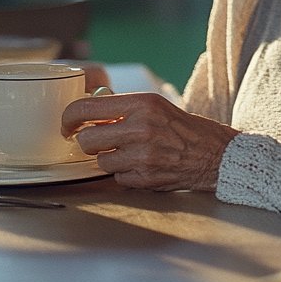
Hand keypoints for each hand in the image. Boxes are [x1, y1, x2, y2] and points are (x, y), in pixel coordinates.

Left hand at [61, 92, 238, 191]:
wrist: (214, 154)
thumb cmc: (184, 128)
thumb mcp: (155, 105)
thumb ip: (122, 108)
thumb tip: (88, 111)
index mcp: (142, 103)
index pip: (87, 108)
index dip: (69, 118)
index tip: (66, 123)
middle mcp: (140, 127)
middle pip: (87, 140)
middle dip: (90, 142)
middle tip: (100, 140)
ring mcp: (142, 155)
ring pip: (100, 162)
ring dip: (109, 159)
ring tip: (129, 152)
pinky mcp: (145, 178)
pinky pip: (117, 177)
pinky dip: (125, 174)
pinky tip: (142, 165)